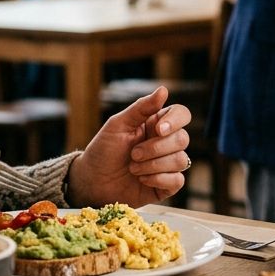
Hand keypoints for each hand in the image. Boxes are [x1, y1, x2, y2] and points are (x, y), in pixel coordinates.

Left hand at [66, 87, 189, 207]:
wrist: (92, 181)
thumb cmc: (103, 150)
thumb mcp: (118, 125)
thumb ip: (141, 107)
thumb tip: (164, 90)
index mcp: (155, 124)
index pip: (181, 114)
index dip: (175, 121)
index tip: (158, 129)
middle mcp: (165, 143)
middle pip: (182, 139)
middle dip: (156, 148)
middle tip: (133, 154)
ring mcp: (167, 164)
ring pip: (181, 160)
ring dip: (154, 165)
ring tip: (133, 168)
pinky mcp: (166, 185)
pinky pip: (178, 180)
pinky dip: (159, 179)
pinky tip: (142, 180)